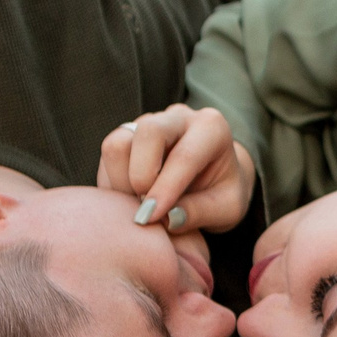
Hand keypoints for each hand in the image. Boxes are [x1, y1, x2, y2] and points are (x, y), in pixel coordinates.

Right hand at [96, 105, 252, 234]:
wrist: (212, 178)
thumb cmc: (222, 192)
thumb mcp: (228, 209)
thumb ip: (201, 213)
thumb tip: (168, 218)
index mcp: (211, 129)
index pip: (184, 155)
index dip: (165, 188)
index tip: (151, 217)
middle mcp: (178, 118)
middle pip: (148, 132)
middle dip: (141, 176)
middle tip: (148, 210)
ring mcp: (148, 122)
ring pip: (118, 142)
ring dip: (122, 181)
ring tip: (140, 205)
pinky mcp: (126, 135)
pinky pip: (108, 157)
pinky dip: (113, 183)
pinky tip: (131, 199)